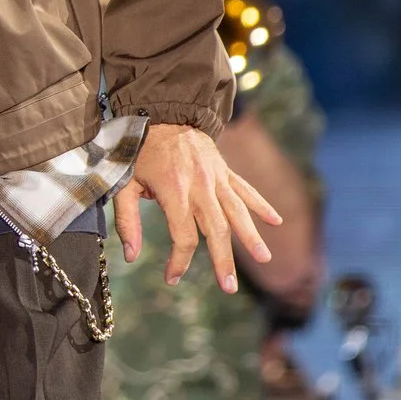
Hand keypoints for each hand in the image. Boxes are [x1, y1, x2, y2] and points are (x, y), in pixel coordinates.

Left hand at [112, 122, 282, 293]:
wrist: (162, 112)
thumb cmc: (139, 151)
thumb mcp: (124, 183)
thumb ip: (126, 220)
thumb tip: (131, 255)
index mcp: (174, 192)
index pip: (184, 236)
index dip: (179, 261)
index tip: (172, 278)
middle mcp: (200, 187)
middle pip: (217, 229)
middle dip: (223, 260)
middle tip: (229, 287)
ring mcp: (216, 178)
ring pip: (237, 211)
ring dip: (251, 237)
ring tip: (264, 259)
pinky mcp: (225, 170)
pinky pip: (246, 189)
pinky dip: (261, 205)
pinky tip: (276, 221)